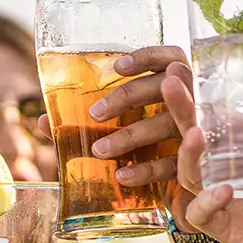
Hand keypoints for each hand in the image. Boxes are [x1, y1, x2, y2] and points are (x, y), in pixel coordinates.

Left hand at [38, 45, 198, 229]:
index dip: (146, 57)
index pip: (170, 57)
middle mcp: (193, 101)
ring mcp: (197, 132)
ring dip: (130, 136)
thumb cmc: (149, 144)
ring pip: (166, 125)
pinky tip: (121, 176)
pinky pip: (171, 165)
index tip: (116, 68)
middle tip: (94, 113)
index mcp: (179, 82)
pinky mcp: (197, 165)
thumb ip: (89, 122)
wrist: (188, 186)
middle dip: (128, 96)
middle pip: (165, 86)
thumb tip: (44, 121)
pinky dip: (145, 170)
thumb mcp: (125, 127)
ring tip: (99, 150)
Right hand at [164, 44, 242, 242]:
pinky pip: (207, 216)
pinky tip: (223, 188)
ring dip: (188, 156)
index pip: (224, 114)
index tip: (185, 66)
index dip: (202, 92)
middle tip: (171, 85)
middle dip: (182, 114)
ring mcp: (240, 202)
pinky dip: (207, 202)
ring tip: (194, 135)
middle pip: (201, 140)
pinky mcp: (239, 234)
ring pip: (194, 176)